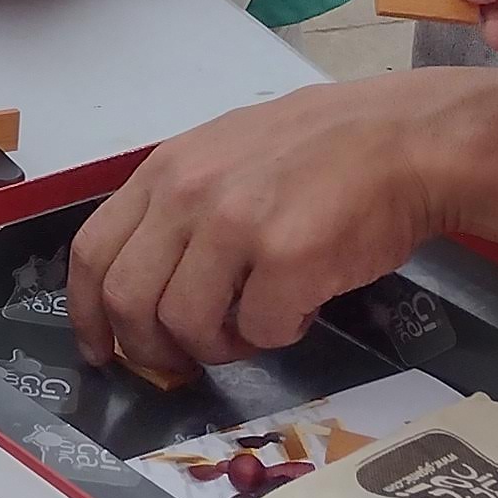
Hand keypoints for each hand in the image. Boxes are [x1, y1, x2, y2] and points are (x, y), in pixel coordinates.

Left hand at [67, 79, 461, 378]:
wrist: (409, 140)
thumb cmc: (326, 151)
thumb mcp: (228, 155)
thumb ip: (180, 207)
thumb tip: (147, 287)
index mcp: (167, 170)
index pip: (92, 252)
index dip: (87, 313)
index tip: (100, 349)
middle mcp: (190, 194)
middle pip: (128, 300)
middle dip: (150, 347)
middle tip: (185, 358)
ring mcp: (236, 225)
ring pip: (186, 326)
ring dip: (219, 346)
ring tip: (255, 325)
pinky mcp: (288, 259)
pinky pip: (260, 332)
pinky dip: (279, 335)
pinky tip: (301, 306)